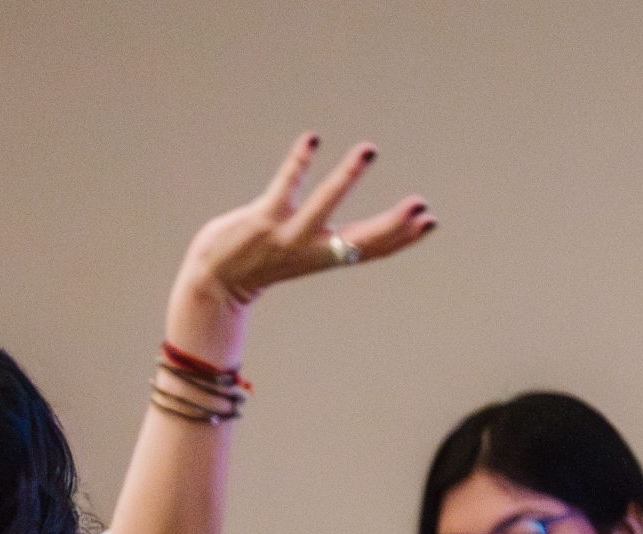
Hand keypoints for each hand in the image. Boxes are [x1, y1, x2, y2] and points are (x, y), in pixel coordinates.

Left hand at [166, 132, 434, 363]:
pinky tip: (312, 138)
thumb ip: (322, 246)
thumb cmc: (256, 265)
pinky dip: (299, 162)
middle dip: (392, 224)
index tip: (429, 221)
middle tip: (420, 205)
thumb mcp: (298, 257)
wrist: (212, 285)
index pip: (370, 249)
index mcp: (322, 257)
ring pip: (323, 205)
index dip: (401, 237)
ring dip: (346, 177)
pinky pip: (285, 186)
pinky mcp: (262, 220)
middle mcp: (310, 249)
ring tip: (368, 149)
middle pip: (359, 239)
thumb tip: (345, 241)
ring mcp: (286, 234)